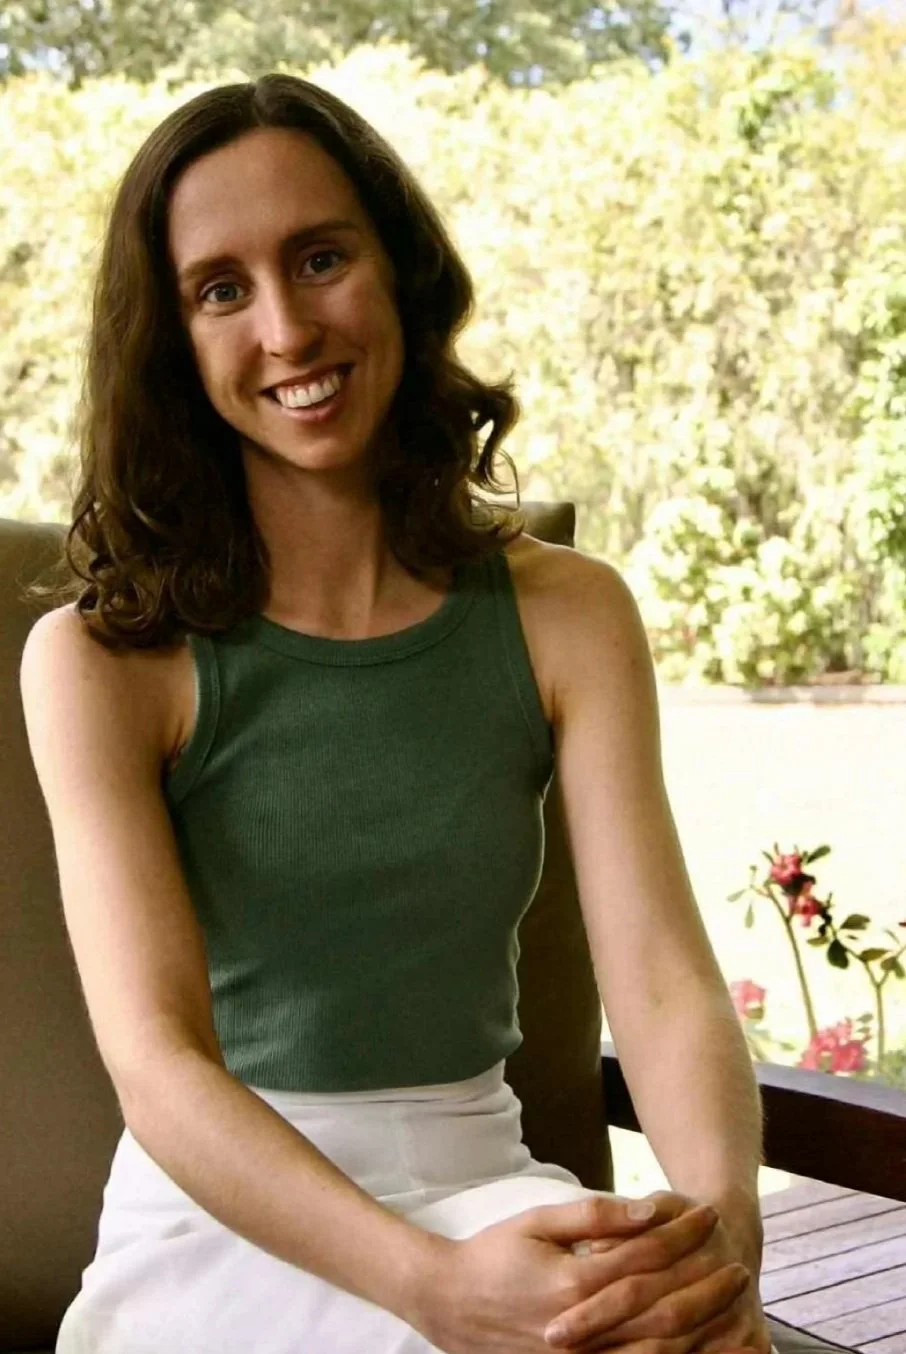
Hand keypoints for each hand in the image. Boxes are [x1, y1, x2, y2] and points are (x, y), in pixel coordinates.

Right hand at [410, 1192, 755, 1353]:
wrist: (448, 1304)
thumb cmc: (493, 1254)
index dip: (683, 1233)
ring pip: (659, 1351)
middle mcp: (582, 1329)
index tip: (710, 1214)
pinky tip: (701, 1350)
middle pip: (662, 1308)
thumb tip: (647, 1208)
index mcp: (573, 1283)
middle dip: (707, 1286)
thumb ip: (594, 1216)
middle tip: (740, 1265)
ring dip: (704, 1332)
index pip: (645, 1256)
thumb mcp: (537, 1220)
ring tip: (737, 1313)